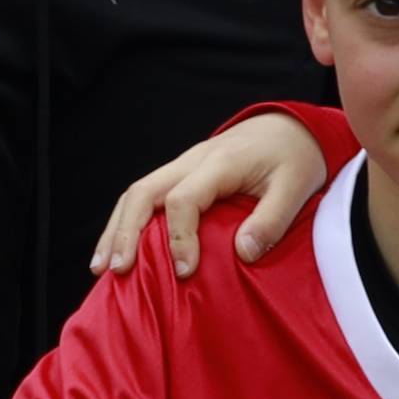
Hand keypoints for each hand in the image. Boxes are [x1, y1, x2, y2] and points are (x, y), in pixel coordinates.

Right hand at [92, 109, 334, 281]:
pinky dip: (126, 223)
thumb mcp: (296, 187)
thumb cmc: (294, 158)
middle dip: (125, 232)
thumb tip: (243, 254)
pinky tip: (117, 251)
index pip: (184, 199)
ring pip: (135, 193)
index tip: (185, 271)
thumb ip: (272, 220)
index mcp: (220, 162)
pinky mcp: (180, 175)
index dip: (179, 237)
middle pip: (143, 192)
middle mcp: (192, 161)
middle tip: (117, 270)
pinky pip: (145, 196)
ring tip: (102, 267)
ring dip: (116, 230)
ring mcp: (182, 166)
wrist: (288, 127)